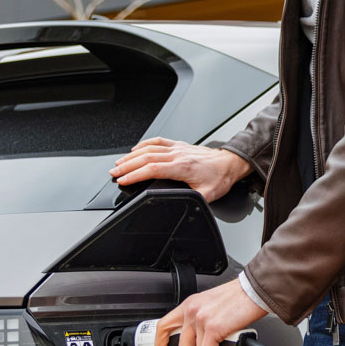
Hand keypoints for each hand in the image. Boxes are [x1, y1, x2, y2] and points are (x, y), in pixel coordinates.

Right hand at [110, 138, 251, 201]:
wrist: (230, 163)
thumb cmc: (220, 177)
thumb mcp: (208, 195)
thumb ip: (192, 200)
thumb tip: (180, 204)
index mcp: (182, 167)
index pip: (152, 169)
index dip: (135, 175)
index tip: (122, 180)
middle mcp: (178, 155)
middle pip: (145, 157)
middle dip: (127, 165)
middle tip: (113, 172)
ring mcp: (177, 148)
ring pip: (149, 148)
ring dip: (131, 155)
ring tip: (119, 163)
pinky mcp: (179, 145)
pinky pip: (158, 141)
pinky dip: (144, 144)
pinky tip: (136, 149)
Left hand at [155, 278, 268, 345]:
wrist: (254, 291)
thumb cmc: (240, 298)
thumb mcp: (212, 304)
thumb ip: (201, 319)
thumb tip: (202, 340)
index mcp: (190, 304)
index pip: (164, 326)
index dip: (161, 344)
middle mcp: (192, 311)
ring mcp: (200, 319)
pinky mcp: (212, 328)